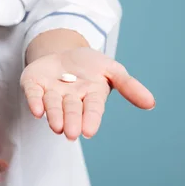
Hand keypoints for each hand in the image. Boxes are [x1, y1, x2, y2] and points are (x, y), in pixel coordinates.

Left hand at [20, 47, 154, 139]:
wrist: (63, 52)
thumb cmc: (90, 66)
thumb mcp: (112, 70)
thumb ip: (129, 86)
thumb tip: (151, 103)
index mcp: (90, 96)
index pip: (92, 109)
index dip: (90, 119)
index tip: (89, 131)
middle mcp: (70, 98)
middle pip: (71, 110)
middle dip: (71, 121)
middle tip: (71, 133)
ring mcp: (50, 92)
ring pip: (52, 105)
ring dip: (53, 115)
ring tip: (56, 126)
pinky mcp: (33, 84)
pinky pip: (32, 94)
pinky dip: (34, 101)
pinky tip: (36, 111)